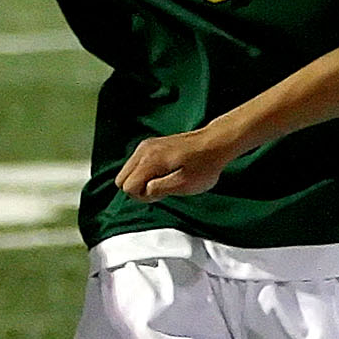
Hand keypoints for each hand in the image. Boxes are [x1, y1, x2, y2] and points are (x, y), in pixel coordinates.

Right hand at [115, 127, 232, 201]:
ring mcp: (146, 146)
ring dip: (141, 181)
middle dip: (138, 189)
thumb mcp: (184, 185)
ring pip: (127, 172)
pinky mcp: (151, 145)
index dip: (142, 196)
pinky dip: (145, 172)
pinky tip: (164, 172)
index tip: (161, 193)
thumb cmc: (204, 166)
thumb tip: (143, 191)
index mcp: (149, 160)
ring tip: (165, 180)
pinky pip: (136, 164)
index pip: (126, 186)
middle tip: (162, 189)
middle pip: (121, 179)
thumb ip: (158, 189)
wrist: (216, 143)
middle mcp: (143, 150)